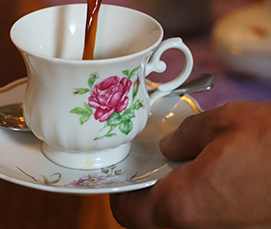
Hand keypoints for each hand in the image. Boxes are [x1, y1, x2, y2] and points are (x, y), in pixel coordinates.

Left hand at [110, 101, 270, 227]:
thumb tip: (170, 146)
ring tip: (182, 162)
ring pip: (180, 220)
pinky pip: (206, 219)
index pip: (128, 212)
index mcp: (185, 206)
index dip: (119, 190)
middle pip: (152, 219)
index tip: (122, 170)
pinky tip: (210, 172)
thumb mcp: (224, 123)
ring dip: (173, 195)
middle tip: (152, 161)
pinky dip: (199, 199)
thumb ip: (186, 135)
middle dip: (147, 191)